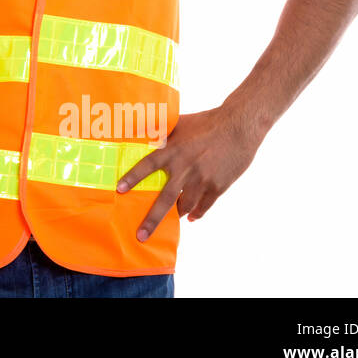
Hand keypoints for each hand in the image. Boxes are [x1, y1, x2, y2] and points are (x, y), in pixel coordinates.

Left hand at [115, 105, 263, 241]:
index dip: (132, 178)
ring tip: (171, 218)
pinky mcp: (218, 186)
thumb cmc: (206, 122)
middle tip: (141, 235)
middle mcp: (185, 168)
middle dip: (152, 220)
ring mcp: (202, 179)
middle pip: (165, 199)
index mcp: (172, 150)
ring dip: (176, 213)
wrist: (238, 127)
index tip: (119, 190)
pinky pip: (204, 206)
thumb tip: (135, 129)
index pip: (147, 166)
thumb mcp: (178, 122)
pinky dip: (197, 213)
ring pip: (185, 206)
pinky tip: (191, 217)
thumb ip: (157, 130)